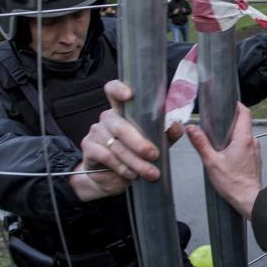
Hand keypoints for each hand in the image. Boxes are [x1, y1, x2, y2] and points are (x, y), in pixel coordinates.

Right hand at [70, 80, 182, 201]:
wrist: (111, 178)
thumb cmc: (134, 155)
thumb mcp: (154, 143)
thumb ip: (166, 134)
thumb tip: (177, 126)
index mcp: (122, 110)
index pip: (113, 90)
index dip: (118, 89)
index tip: (129, 95)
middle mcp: (107, 118)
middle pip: (120, 125)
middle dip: (139, 143)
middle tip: (154, 155)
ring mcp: (96, 132)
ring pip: (115, 145)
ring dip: (135, 161)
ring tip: (149, 172)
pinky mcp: (89, 148)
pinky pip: (106, 156)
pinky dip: (121, 167)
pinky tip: (131, 174)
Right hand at [186, 104, 261, 217]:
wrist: (250, 199)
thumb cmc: (232, 182)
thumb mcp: (211, 162)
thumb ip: (201, 143)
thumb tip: (190, 127)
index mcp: (243, 138)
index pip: (245, 112)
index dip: (236, 105)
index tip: (226, 104)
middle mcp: (253, 141)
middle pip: (243, 124)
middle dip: (230, 122)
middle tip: (215, 124)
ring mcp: (256, 151)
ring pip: (244, 136)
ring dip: (233, 136)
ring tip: (218, 141)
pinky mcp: (255, 159)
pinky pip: (247, 146)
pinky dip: (238, 146)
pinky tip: (227, 154)